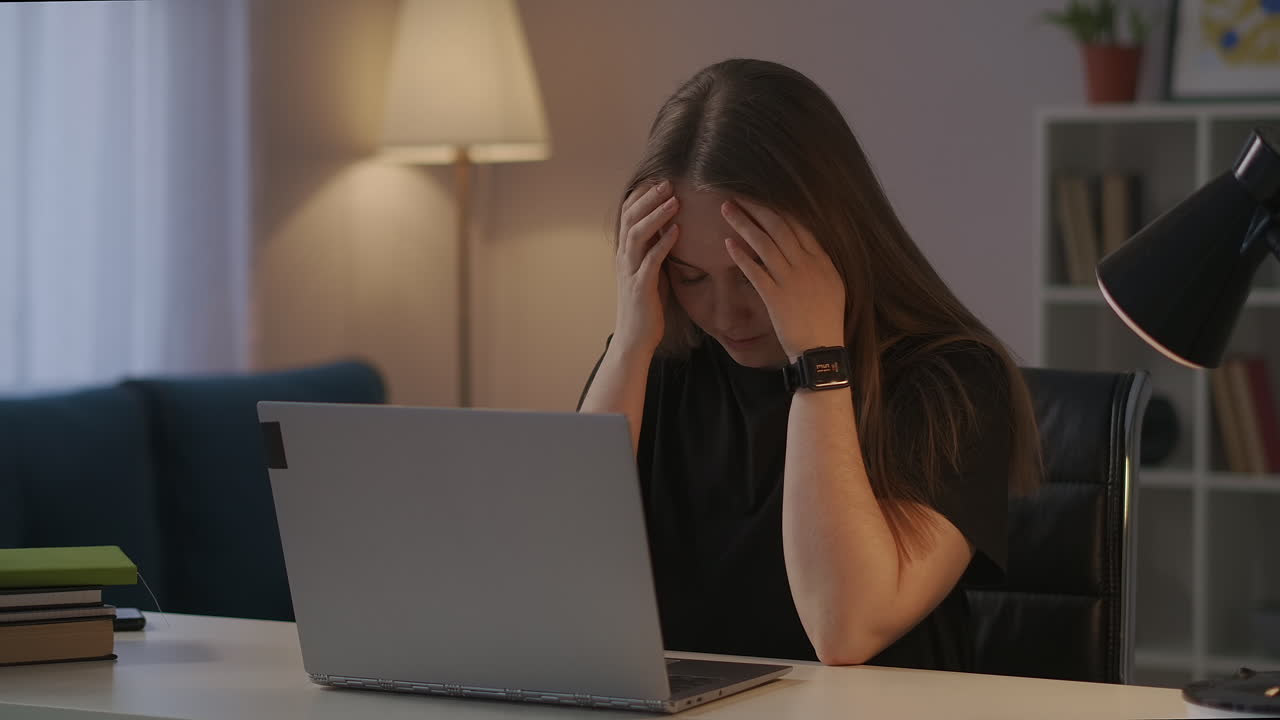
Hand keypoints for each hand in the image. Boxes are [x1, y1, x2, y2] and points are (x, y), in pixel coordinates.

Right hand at [614, 180, 680, 354]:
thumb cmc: (646, 306)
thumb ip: (655, 251)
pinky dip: (663, 243)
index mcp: (626, 253)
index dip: (641, 196)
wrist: (635, 339)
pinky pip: (651, 261)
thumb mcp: (650, 272)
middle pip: (630, 218)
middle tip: (667, 182)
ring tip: (674, 200)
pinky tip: (677, 231)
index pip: (628, 215)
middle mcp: (624, 258)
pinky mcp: (640, 287)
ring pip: (637, 235)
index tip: (659, 179)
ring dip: (656, 215)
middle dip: (648, 198)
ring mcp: (630, 272)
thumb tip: (670, 230)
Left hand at [721, 198, 845, 359]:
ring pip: (764, 244)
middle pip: (779, 228)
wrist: (822, 349)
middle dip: (757, 208)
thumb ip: (819, 265)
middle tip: (738, 194)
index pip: (798, 226)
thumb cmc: (826, 321)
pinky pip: (755, 271)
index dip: (778, 209)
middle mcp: (807, 265)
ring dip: (744, 223)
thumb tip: (806, 248)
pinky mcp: (775, 297)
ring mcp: (791, 280)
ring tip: (727, 209)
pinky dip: (741, 255)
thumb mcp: (832, 286)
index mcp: (822, 261)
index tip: (761, 196)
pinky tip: (727, 243)